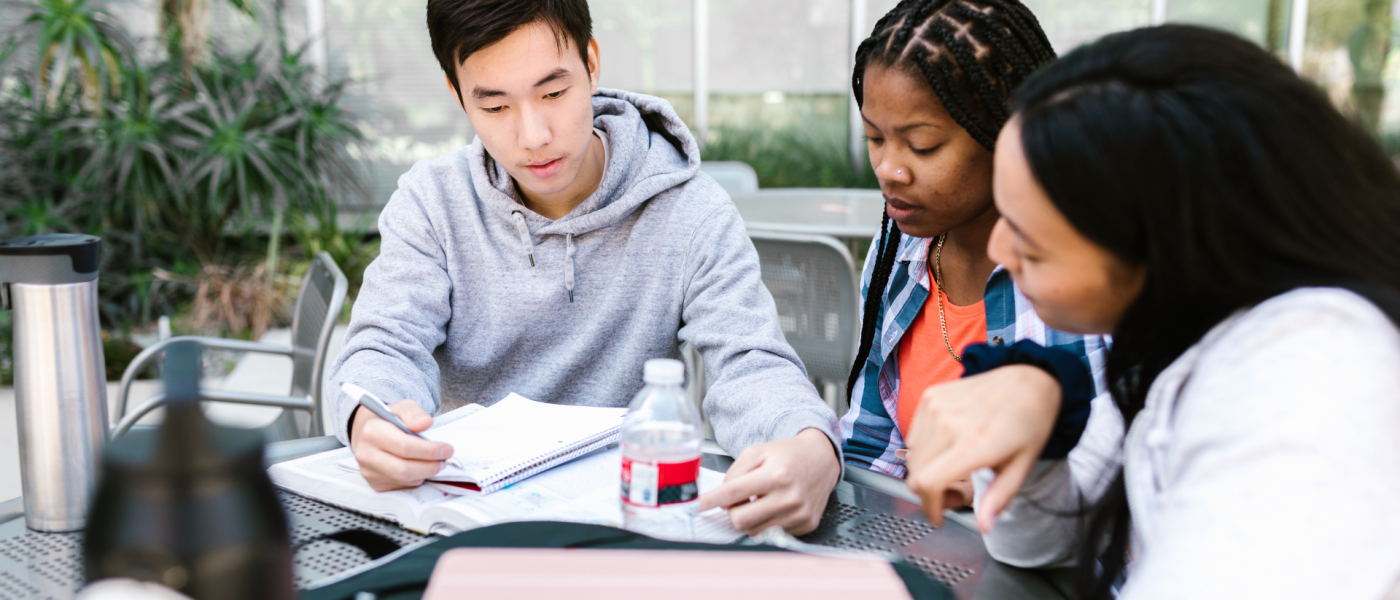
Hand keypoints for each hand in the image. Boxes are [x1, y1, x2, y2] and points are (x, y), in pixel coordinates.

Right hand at [349, 401, 454, 491]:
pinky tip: (419, 467)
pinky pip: (402, 486)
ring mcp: (368, 472)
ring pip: (405, 479)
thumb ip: (414, 413)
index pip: (403, 446)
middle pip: (403, 469)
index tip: (447, 449)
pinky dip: (416, 478)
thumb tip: (426, 423)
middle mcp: (365, 454)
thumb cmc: (388, 420)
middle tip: (445, 459)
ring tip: (435, 461)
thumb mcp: (402, 408)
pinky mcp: (375, 484)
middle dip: (430, 466)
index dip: (429, 450)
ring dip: (425, 472)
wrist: (367, 432)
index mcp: (371, 432)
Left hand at [698, 428, 840, 535]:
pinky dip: (766, 523)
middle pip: (741, 519)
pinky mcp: (806, 524)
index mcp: (776, 475)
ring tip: (758, 501)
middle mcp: (789, 496)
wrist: (821, 459)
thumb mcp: (757, 451)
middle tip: (737, 500)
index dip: (711, 500)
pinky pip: (772, 533)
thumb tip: (721, 499)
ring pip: (755, 531)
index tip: (698, 506)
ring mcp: (799, 514)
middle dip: (732, 511)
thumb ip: (735, 473)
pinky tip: (774, 507)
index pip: (734, 493)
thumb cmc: (787, 455)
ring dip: (749, 518)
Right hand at [904, 365, 1060, 531]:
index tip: (939, 516)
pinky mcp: (930, 397)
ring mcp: (935, 407)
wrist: (1027, 379)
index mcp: (972, 444)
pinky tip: (947, 447)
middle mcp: (947, 424)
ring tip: (952, 468)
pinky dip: (924, 448)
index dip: (929, 507)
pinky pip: (914, 434)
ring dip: (925, 471)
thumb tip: (983, 525)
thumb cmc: (1029, 422)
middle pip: (915, 475)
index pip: (928, 483)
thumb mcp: (1021, 466)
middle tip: (954, 492)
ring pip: (912, 456)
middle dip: (930, 494)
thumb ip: (999, 498)